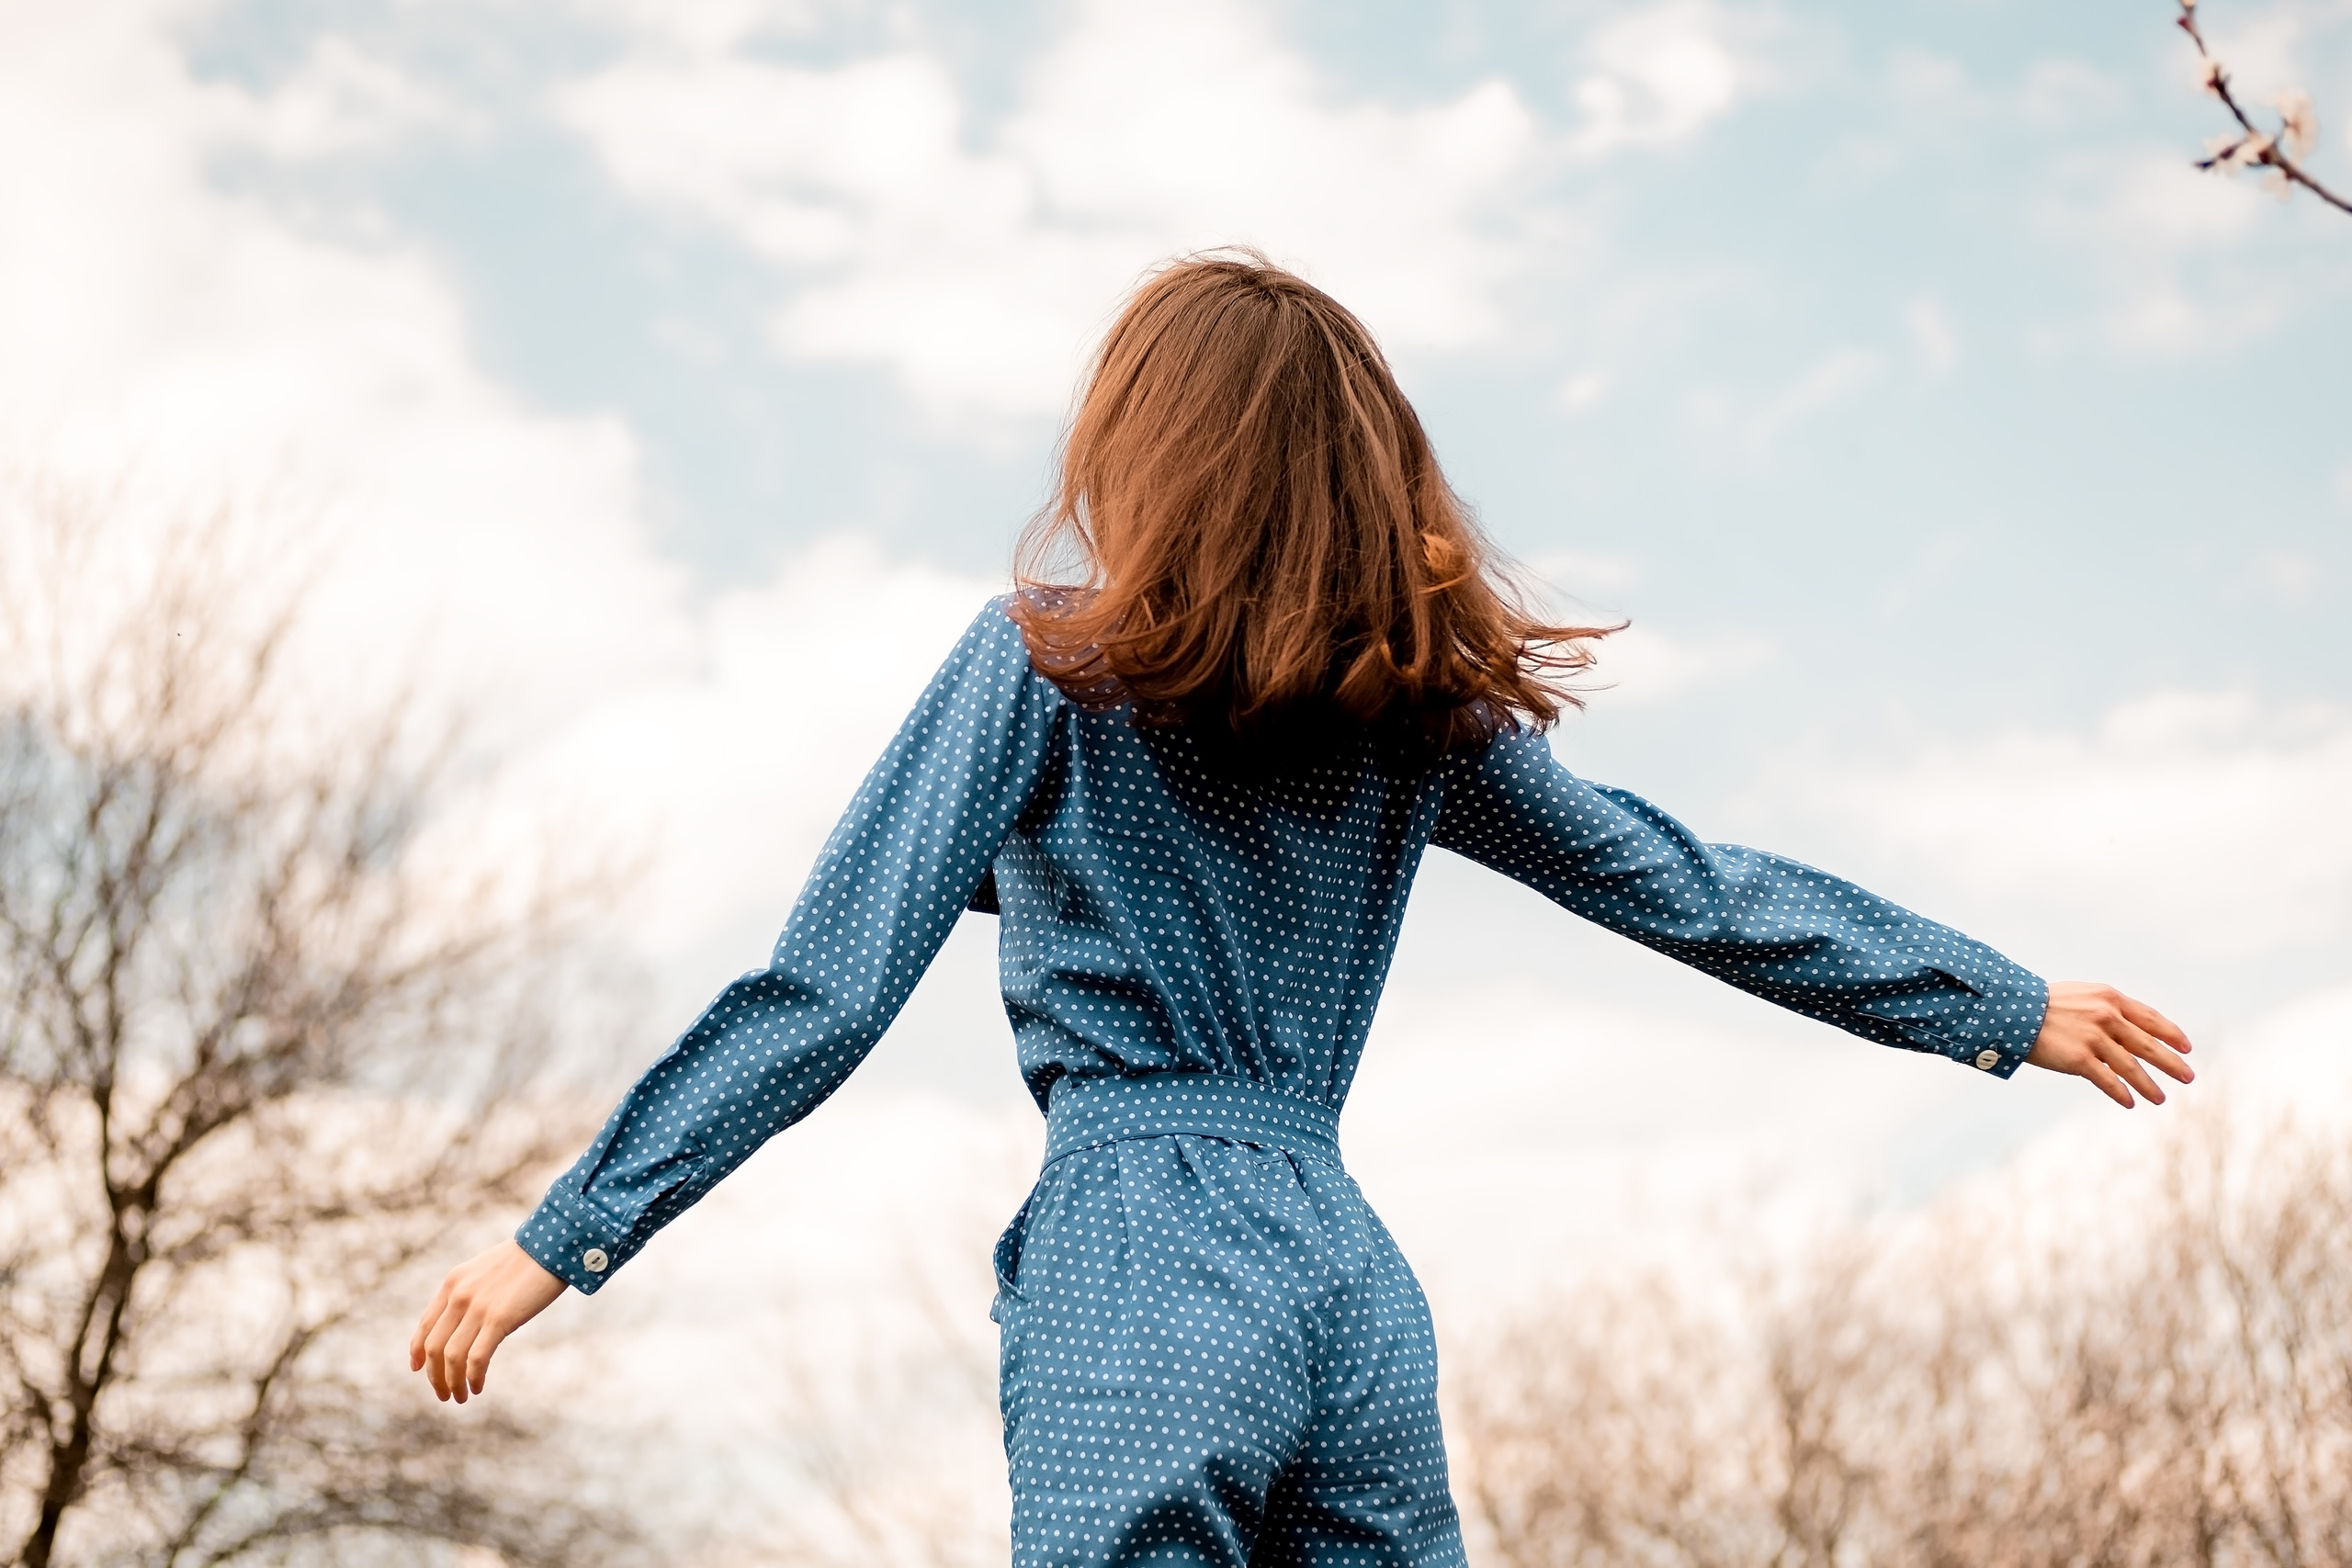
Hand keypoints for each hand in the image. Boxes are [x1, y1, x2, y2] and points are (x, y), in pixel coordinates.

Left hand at [409, 1240, 566, 1402]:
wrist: (551, 1247)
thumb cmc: (525, 1260)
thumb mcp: (485, 1271)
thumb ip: (469, 1294)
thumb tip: (464, 1324)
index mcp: (453, 1283)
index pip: (425, 1326)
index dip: (417, 1352)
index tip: (418, 1369)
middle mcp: (459, 1296)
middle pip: (434, 1347)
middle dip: (435, 1376)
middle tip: (443, 1394)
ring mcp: (477, 1308)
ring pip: (452, 1357)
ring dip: (452, 1383)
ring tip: (461, 1396)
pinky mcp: (499, 1319)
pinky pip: (477, 1358)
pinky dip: (473, 1377)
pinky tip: (477, 1387)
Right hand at [2025, 981, 2193, 1108]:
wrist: (2012, 1010)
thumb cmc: (2044, 1004)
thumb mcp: (2082, 996)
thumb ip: (2107, 1009)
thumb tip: (2129, 1032)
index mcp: (2110, 999)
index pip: (2150, 1018)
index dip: (2171, 1034)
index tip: (2186, 1047)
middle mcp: (2106, 1017)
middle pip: (2147, 1045)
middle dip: (2171, 1063)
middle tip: (2189, 1077)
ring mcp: (2093, 1038)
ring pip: (2131, 1067)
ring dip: (2148, 1085)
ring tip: (2161, 1099)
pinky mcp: (2079, 1058)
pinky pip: (2107, 1080)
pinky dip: (2120, 1092)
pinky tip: (2129, 1102)